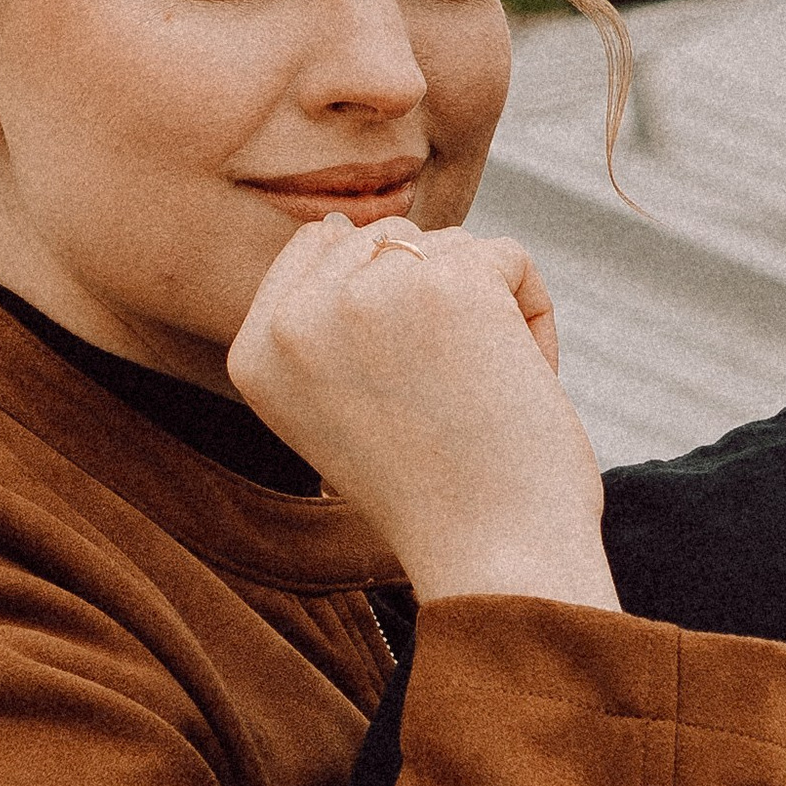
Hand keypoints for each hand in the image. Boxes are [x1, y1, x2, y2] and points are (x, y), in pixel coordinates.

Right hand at [228, 217, 618, 613]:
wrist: (493, 557)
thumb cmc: (433, 494)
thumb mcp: (331, 410)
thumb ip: (318, 326)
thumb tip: (334, 227)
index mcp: (253, 354)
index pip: (315, 248)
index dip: (382, 305)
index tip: (403, 392)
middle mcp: (294, 319)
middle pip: (386, 240)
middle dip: (434, 305)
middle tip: (444, 400)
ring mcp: (364, 294)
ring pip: (447, 245)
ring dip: (484, 312)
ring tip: (478, 396)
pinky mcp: (445, 281)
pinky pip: (508, 257)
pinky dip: (532, 317)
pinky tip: (519, 384)